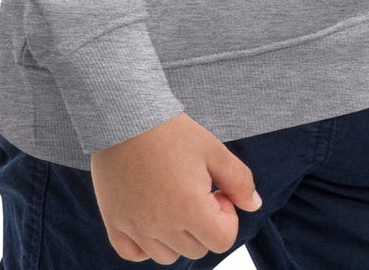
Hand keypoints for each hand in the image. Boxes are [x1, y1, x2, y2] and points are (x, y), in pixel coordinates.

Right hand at [91, 112, 261, 263]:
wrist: (125, 113)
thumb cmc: (170, 129)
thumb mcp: (213, 149)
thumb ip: (239, 180)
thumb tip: (254, 205)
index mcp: (189, 209)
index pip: (223, 240)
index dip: (226, 215)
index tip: (215, 190)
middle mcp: (161, 226)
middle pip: (197, 249)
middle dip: (203, 223)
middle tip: (194, 188)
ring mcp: (136, 227)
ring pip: (167, 255)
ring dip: (177, 236)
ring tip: (173, 199)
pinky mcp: (114, 221)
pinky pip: (134, 253)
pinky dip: (145, 244)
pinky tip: (151, 217)